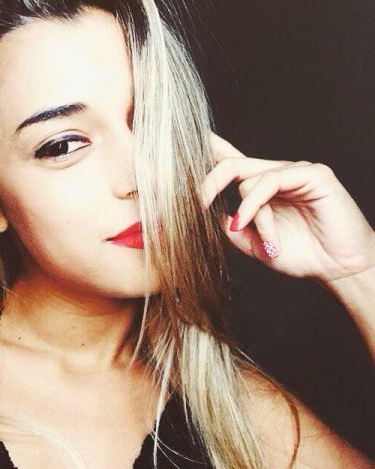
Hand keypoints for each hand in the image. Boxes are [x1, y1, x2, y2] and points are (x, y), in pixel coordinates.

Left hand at [200, 131, 374, 284]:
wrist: (337, 268)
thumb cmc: (299, 254)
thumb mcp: (253, 244)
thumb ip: (230, 227)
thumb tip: (209, 211)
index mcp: (260, 188)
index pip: (231, 160)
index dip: (211, 149)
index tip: (187, 143)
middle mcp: (274, 174)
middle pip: (231, 164)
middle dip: (208, 183)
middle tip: (197, 204)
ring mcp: (293, 171)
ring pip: (248, 179)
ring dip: (248, 214)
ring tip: (265, 240)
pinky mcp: (311, 174)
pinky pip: (270, 181)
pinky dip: (256, 205)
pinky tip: (252, 222)